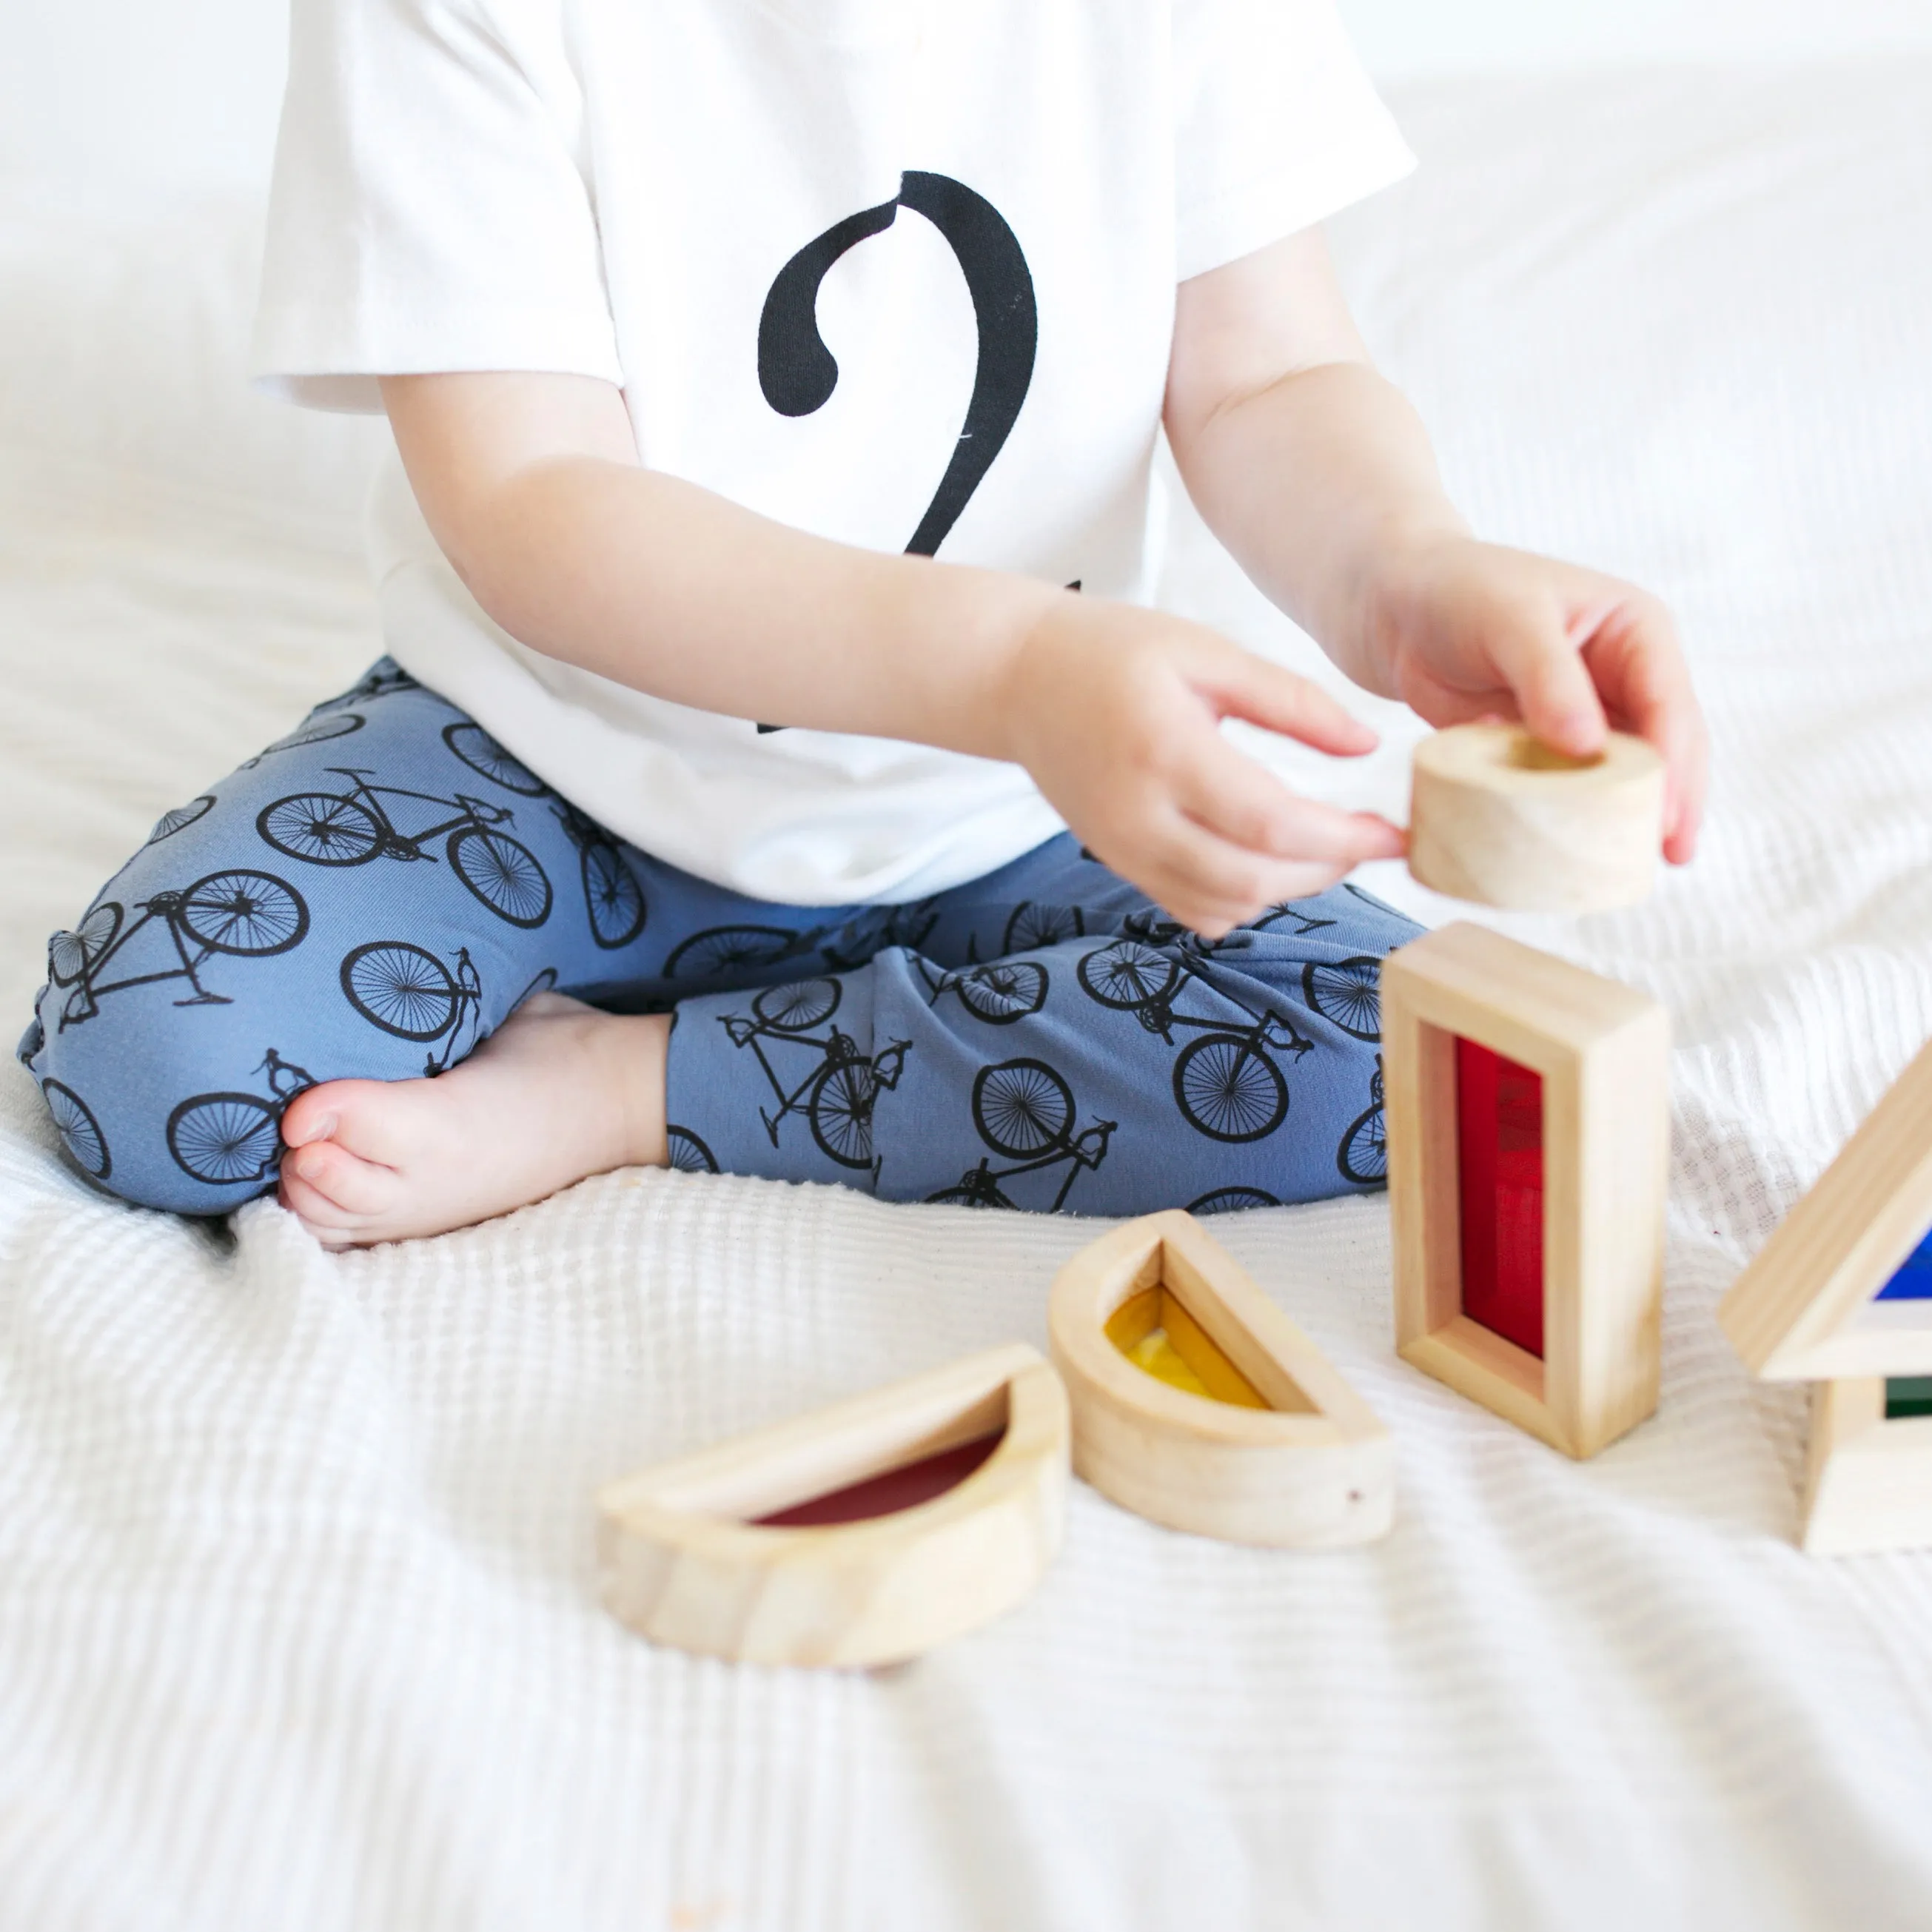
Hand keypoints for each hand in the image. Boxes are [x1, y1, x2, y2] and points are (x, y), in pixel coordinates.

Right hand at [999, 596, 1403, 937]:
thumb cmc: (1114, 652)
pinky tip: (1266, 860)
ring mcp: (1122, 850)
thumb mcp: (1208, 653)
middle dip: (1326, 870)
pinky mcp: (1118, 865)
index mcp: (1166, 750)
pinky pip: (1193, 911)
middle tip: (1368, 840)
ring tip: (1322, 845)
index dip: (1345, 839)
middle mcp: (1139, 815)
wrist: (1019, 681)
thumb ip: (1292, 701)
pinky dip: (1243, 899)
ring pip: (1225, 906)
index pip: (1270, 825)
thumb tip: (1367, 746)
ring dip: (1287, 888)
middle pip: (1251, 879)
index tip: (1395, 832)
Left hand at [1358, 535, 1707, 863]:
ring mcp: (1587, 715)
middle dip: (1669, 802)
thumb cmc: (1459, 591)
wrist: (1396, 606)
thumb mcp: (1509, 620)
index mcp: (1635, 631)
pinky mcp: (1546, 746)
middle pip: (1663, 747)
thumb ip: (1549, 679)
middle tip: (1668, 857)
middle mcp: (1623, 675)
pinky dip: (1572, 817)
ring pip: (1621, 775)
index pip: (1669, 702)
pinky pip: (1569, 788)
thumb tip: (1589, 747)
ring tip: (1630, 868)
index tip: (1665, 819)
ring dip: (1625, 818)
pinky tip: (1574, 853)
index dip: (1674, 764)